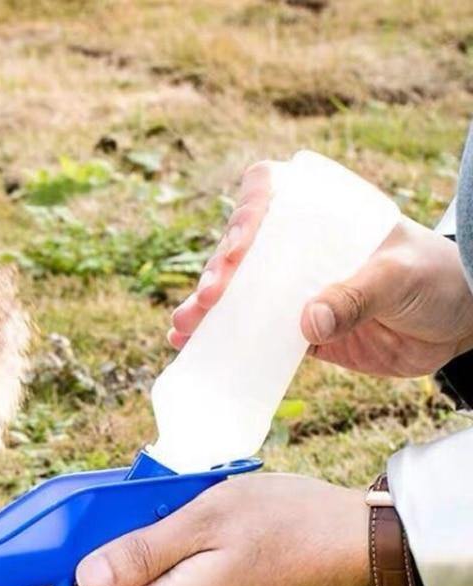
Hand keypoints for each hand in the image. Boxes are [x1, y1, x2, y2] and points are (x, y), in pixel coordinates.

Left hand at [72, 474, 370, 585]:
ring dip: (131, 579)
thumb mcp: (204, 520)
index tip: (70, 546)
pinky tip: (174, 541)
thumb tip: (86, 579)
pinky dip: (160, 578)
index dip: (76, 583)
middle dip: (100, 582)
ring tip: (141, 529)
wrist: (355, 542)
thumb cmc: (284, 521)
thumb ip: (142, 551)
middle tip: (104, 531)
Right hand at [170, 162, 472, 377]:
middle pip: (239, 250)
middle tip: (208, 300)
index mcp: (321, 216)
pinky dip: (222, 340)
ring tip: (183, 327)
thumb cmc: (436, 279)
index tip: (239, 251)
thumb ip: (357, 295)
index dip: (244, 216)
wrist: (456, 325)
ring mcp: (290, 290)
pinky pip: (250, 333)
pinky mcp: (292, 330)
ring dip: (206, 309)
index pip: (268, 196)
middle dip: (216, 274)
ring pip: (236, 293)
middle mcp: (296, 248)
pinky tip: (190, 345)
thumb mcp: (401, 276)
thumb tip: (307, 323)